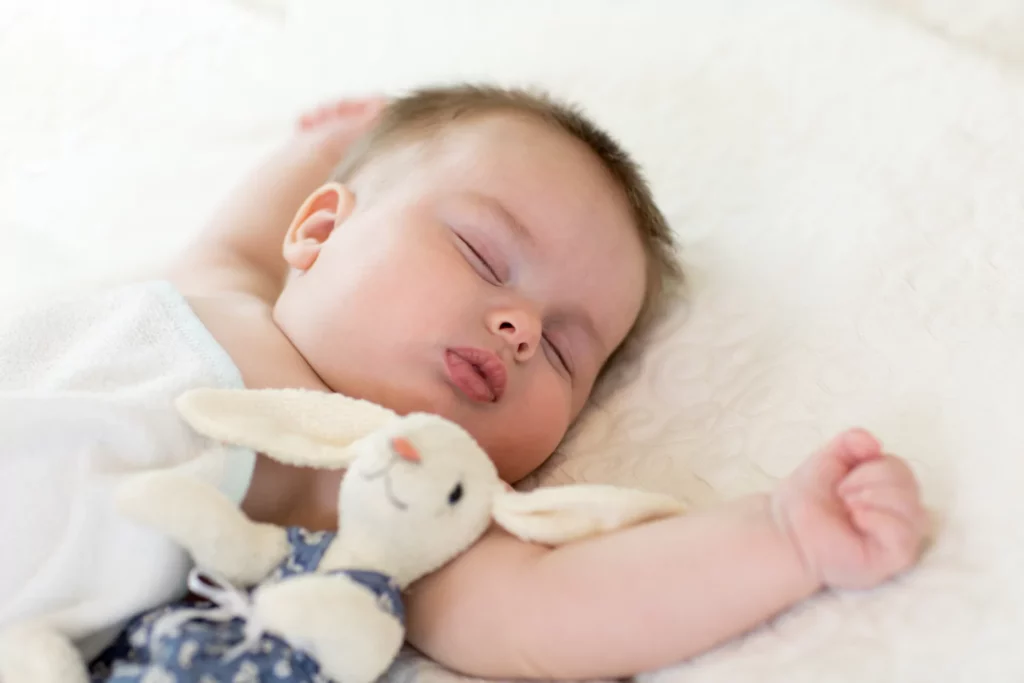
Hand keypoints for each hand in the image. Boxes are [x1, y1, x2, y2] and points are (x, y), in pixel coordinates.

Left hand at [772, 429, 928, 588]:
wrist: (786, 528)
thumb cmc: (808, 499)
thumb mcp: (828, 458)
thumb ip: (852, 442)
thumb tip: (874, 443)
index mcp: (888, 490)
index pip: (901, 468)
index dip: (870, 467)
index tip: (841, 482)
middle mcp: (899, 514)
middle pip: (908, 483)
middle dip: (868, 480)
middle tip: (842, 496)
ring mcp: (899, 538)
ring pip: (913, 508)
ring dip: (872, 499)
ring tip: (848, 508)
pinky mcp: (895, 559)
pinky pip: (905, 535)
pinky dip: (879, 520)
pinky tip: (857, 521)